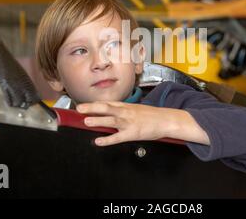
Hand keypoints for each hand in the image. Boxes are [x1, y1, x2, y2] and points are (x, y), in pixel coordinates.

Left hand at [77, 101, 209, 146]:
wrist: (166, 120)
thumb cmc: (152, 116)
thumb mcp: (137, 109)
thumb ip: (124, 110)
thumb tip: (112, 113)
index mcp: (126, 106)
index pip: (107, 103)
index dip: (94, 103)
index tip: (82, 104)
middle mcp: (126, 112)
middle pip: (106, 108)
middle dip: (91, 108)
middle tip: (79, 108)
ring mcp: (128, 122)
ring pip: (110, 120)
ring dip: (97, 120)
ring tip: (86, 121)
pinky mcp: (132, 133)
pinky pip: (117, 137)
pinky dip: (107, 140)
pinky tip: (98, 141)